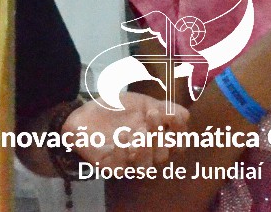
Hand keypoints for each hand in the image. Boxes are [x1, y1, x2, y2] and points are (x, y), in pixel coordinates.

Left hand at [61, 93, 188, 172]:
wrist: (83, 114)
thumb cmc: (116, 110)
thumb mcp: (140, 103)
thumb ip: (162, 108)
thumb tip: (186, 114)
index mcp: (158, 140)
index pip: (178, 143)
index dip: (180, 131)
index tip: (174, 115)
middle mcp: (148, 155)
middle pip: (164, 154)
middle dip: (160, 134)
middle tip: (151, 113)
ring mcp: (130, 163)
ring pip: (146, 166)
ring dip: (145, 147)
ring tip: (139, 130)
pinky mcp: (113, 168)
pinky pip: (122, 168)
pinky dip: (123, 152)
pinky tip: (121, 136)